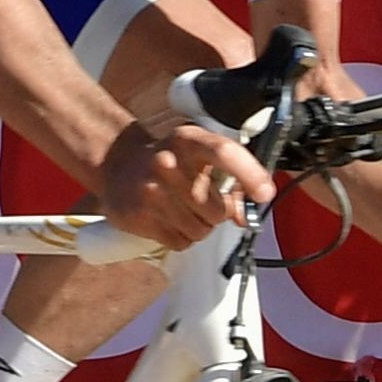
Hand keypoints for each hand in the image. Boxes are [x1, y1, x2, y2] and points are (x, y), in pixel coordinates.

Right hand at [95, 115, 272, 246]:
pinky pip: (180, 242)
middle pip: (217, 209)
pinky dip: (181, 237)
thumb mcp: (199, 156)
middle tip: (202, 201)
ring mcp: (150, 191)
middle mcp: (167, 162)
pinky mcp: (138, 216)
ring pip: (200, 230)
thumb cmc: (170, 161)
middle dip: (217, 213)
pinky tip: (169, 219)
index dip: (250, 174)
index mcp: (188, 140)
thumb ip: (230, 179)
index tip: (265, 193)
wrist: (116, 165)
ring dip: (199, 227)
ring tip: (182, 209)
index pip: (224, 153)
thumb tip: (246, 214)